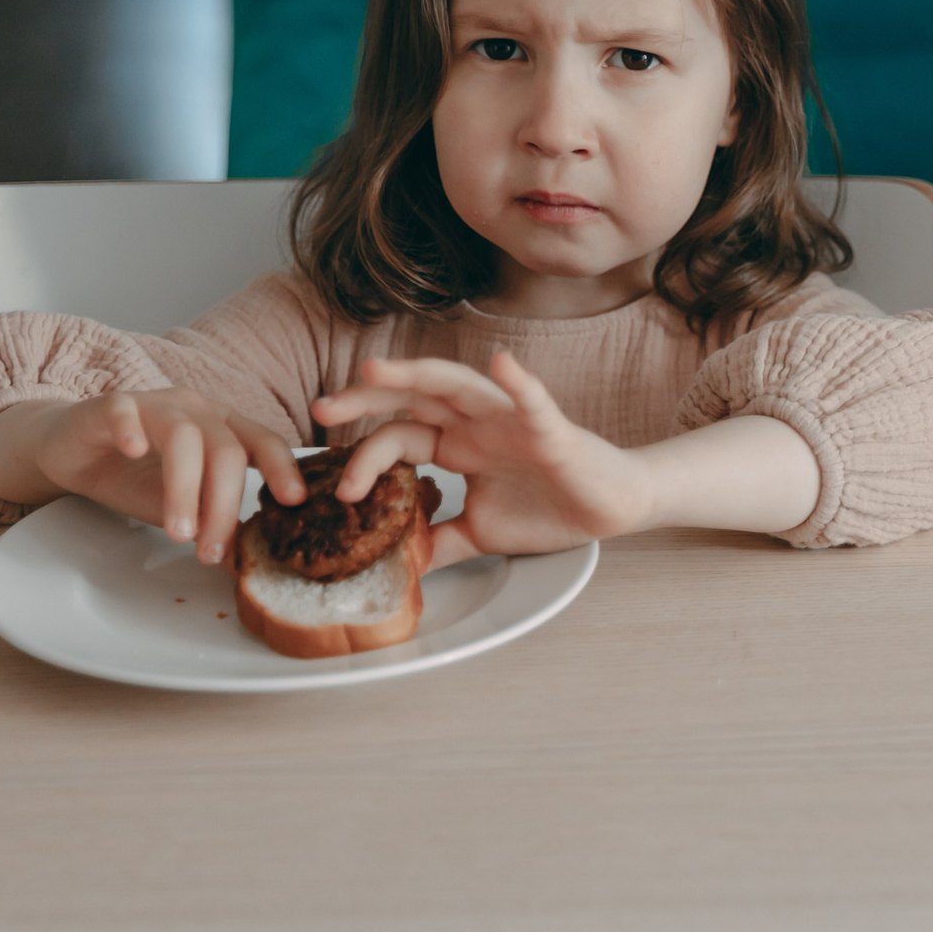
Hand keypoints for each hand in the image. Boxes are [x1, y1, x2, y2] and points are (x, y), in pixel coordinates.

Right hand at [0, 388, 306, 564]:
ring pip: (183, 437)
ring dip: (184, 489)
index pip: (263, 442)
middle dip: (223, 505)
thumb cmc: (132, 475)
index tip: (295, 502)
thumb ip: (208, 522)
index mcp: (223, 427)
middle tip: (212, 550)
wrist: (71, 451)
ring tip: (178, 533)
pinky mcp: (109, 405)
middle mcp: (196, 410)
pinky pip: (125, 411)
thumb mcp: (177, 505)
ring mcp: (154, 404)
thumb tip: (243, 563)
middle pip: (225, 450)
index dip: (283, 468)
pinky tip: (133, 451)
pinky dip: (131, 430)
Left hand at [309, 352, 655, 567]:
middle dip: (366, 399)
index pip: (398, 437)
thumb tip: (396, 566)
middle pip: (413, 398)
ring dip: (416, 374)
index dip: (363, 457)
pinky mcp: (551, 430)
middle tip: (323, 409)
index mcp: (457, 446)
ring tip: (375, 370)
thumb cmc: (550, 509)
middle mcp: (476, 425)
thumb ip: (438, 542)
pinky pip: (533, 402)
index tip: (338, 493)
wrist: (610, 510)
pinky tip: (501, 365)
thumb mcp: (479, 534)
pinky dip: (518, 383)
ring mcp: (511, 421)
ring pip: (456, 385)